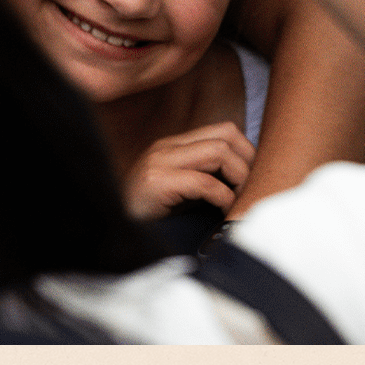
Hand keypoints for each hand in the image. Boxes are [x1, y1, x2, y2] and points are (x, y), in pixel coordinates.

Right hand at [122, 121, 256, 219]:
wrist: (111, 233)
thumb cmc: (149, 219)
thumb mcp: (182, 193)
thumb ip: (207, 177)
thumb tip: (249, 182)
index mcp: (174, 145)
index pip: (224, 130)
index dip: (247, 152)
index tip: (253, 180)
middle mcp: (166, 147)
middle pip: (226, 134)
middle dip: (248, 161)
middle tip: (251, 190)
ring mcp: (159, 161)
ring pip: (219, 151)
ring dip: (238, 177)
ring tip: (238, 201)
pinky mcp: (155, 182)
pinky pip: (203, 182)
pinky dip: (222, 197)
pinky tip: (223, 211)